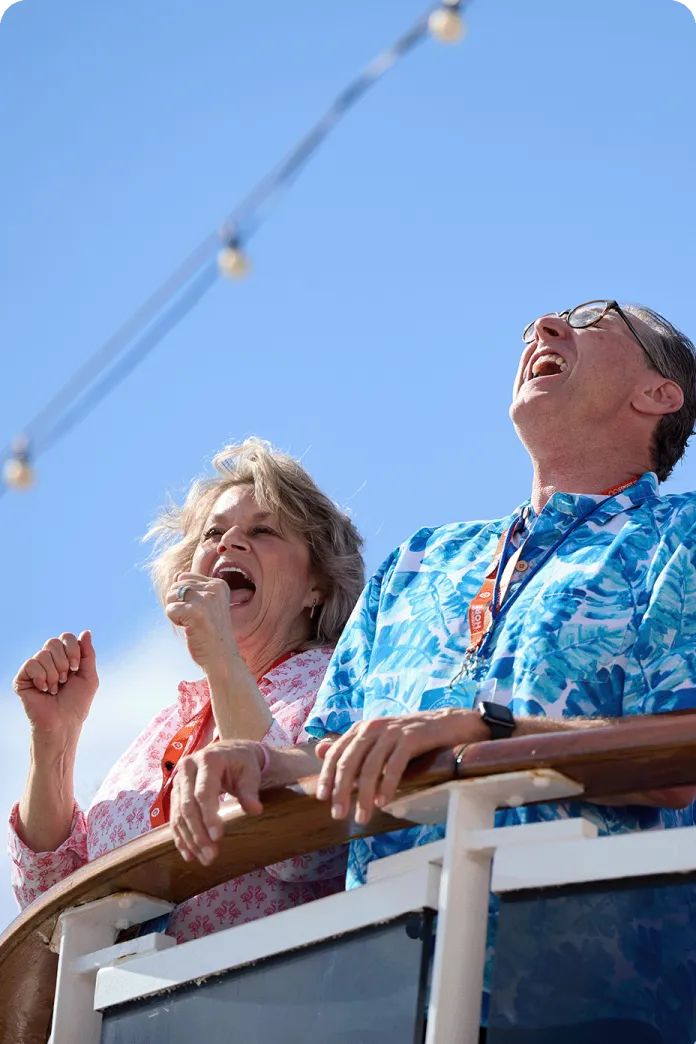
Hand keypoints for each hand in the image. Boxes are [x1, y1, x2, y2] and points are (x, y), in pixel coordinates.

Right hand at [13, 631, 98, 739]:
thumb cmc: (77, 703)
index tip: (76, 668)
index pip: (66, 637)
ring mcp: (34, 670)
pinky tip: (43, 690)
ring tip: (54, 689)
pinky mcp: (21, 679)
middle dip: (63, 661)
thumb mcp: (89, 676)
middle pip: (52, 642)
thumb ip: (88, 653)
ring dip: (53, 674)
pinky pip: (30, 664)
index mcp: (64, 658)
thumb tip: (86, 631)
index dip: (72, 649)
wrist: (64, 723)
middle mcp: (48, 661)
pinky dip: (41, 677)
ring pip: (42, 654)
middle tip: (65, 679)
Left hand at [165, 573, 241, 676]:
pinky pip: (170, 609)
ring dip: (176, 612)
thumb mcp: (206, 605)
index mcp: (219, 584)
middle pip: (176, 585)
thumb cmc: (210, 633)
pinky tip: (189, 628)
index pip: (185, 577)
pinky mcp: (197, 611)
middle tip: (194, 619)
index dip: (184, 596)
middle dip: (178, 603)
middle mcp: (215, 587)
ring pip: (171, 595)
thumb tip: (177, 575)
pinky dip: (174, 621)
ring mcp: (207, 598)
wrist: (221, 658)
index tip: (198, 611)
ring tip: (191, 623)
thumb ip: (194, 588)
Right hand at [170, 740, 264, 864]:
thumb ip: (250, 790)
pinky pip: (174, 818)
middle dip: (198, 833)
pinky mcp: (175, 793)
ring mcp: (178, 781)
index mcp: (207, 760)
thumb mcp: (250, 772)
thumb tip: (255, 809)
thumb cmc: (243, 763)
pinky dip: (181, 837)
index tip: (217, 837)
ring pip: (179, 815)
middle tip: (211, 855)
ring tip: (204, 859)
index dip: (208, 816)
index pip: (203, 792)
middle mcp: (187, 768)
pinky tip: (189, 854)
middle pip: (187, 806)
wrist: (231, 754)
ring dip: (190, 840)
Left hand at [315, 708, 487, 824]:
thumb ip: (350, 747)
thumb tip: (320, 751)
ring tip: (362, 817)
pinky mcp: (411, 737)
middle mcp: (373, 727)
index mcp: (362, 728)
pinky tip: (384, 802)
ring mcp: (392, 731)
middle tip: (339, 814)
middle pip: (350, 761)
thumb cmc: (410, 737)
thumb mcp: (378, 741)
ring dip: (365, 795)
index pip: (336, 753)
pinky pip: (395, 765)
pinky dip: (387, 785)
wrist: (448, 724)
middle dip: (342, 790)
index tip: (322, 798)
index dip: (327, 776)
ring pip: (371, 766)